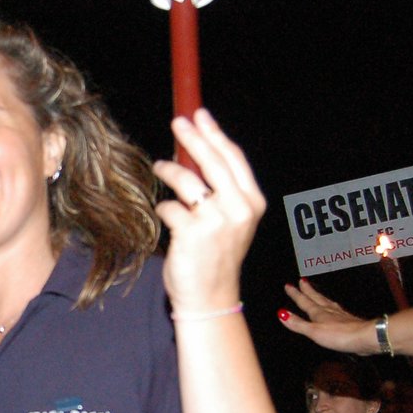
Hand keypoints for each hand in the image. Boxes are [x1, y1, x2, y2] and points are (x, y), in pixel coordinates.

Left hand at [152, 110, 263, 313]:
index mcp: (252, 202)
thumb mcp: (230, 220)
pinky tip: (166, 215)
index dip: (215, 133)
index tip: (200, 114)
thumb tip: (195, 153)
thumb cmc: (216, 256)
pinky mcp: (192, 233)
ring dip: (169, 170)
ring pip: (186, 180)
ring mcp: (216, 221)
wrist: (210, 297)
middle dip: (193, 137)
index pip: (233, 158)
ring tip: (160, 167)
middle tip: (177, 121)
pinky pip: (169, 207)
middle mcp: (239, 209)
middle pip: (212, 161)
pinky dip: (164, 209)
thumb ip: (221, 190)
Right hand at [278, 279, 376, 353]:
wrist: (365, 337)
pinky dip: (331, 306)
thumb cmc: (339, 335)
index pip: (304, 301)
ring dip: (319, 296)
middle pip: (316, 298)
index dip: (296, 294)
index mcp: (319, 313)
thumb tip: (281, 313)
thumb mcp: (314, 331)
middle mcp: (329, 311)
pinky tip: (334, 307)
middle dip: (308, 290)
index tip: (289, 285)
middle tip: (302, 280)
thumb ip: (298, 323)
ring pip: (326, 302)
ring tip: (315, 291)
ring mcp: (340, 315)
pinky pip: (336, 309)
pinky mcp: (349, 321)